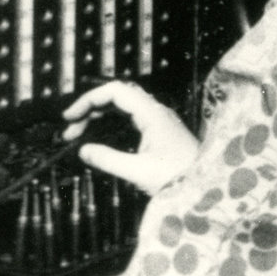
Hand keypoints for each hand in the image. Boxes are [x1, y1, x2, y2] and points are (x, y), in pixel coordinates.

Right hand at [63, 81, 199, 195]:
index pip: (116, 91)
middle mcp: (156, 112)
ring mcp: (159, 120)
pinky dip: (111, 124)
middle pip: (117, 97)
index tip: (70, 116)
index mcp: (153, 114)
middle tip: (70, 130)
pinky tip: (99, 137)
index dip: (89, 99)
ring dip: (99, 117)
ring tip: (77, 135)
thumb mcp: (139, 171)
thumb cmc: (180, 177)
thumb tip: (84, 151)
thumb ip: (108, 159)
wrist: (206, 185)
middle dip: (90, 109)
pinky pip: (130, 118)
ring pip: (122, 108)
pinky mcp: (159, 131)